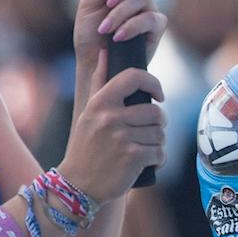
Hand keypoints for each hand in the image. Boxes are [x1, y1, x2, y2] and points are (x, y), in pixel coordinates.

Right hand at [58, 55, 166, 202]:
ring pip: (160, 134)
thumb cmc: (86, 147)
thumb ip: (100, 82)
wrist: (78, 185)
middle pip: (155, 111)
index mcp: (101, 102)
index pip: (133, 77)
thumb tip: (105, 51)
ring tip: (144, 150)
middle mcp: (110, 117)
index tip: (158, 96)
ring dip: (157, 144)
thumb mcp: (89, 113)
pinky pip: (160, 153)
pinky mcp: (133, 158)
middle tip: (148, 133)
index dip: (153, 83)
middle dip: (157, 124)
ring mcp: (121, 137)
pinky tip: (146, 163)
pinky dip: (158, 160)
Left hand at [73, 0, 166, 64]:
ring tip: (106, 29)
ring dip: (121, 14)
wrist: (96, 68)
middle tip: (109, 2)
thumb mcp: (88, 8)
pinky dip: (132, 26)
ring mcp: (147, 8)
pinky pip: (151, 18)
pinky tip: (117, 36)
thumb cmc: (89, 39)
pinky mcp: (156, 28)